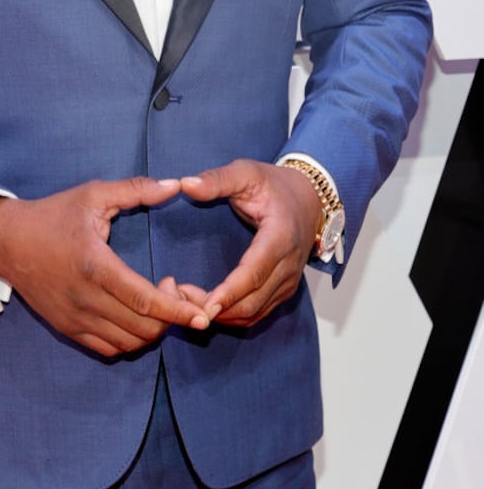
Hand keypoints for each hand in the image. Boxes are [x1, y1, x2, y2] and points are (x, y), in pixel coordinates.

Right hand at [0, 177, 210, 356]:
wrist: (7, 242)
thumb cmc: (53, 215)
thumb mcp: (93, 195)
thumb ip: (136, 190)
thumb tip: (175, 185)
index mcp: (95, 266)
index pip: (145, 300)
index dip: (178, 311)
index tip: (203, 315)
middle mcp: (86, 299)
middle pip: (143, 327)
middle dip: (171, 317)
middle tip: (172, 287)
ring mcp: (75, 319)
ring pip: (129, 343)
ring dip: (152, 329)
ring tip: (155, 301)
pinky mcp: (68, 329)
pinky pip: (109, 349)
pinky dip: (130, 340)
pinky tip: (134, 316)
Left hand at [179, 160, 323, 327]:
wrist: (308, 198)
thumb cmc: (274, 185)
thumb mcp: (246, 172)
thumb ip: (217, 180)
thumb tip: (185, 184)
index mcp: (280, 236)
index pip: (254, 273)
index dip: (229, 292)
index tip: (204, 304)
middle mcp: (289, 265)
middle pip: (252, 301)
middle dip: (216, 308)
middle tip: (180, 300)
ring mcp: (288, 281)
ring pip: (255, 313)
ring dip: (222, 315)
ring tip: (188, 303)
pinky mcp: (283, 290)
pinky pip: (258, 313)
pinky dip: (233, 316)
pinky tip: (209, 307)